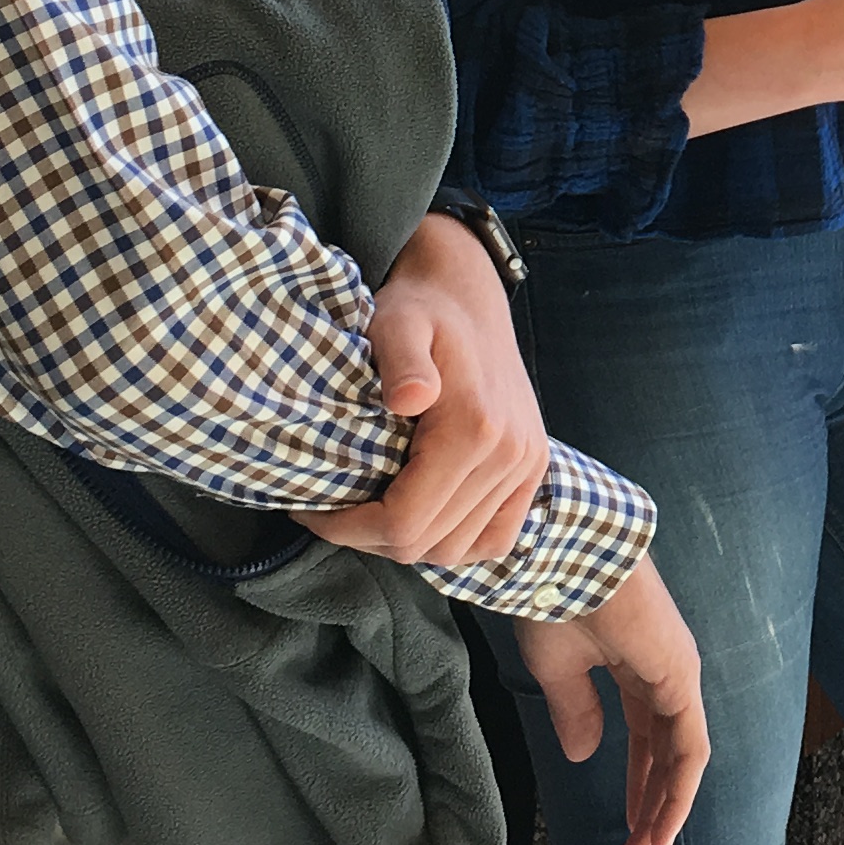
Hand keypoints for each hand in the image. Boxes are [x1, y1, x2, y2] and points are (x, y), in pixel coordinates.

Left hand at [296, 210, 547, 565]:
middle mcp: (510, 454)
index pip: (404, 522)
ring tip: (370, 513)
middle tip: (332, 512)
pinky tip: (421, 518)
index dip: (348, 530)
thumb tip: (410, 398)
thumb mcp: (398, 324)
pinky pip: (496, 538)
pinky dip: (456, 542)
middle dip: (369, 538)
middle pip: (429, 544)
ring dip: (409, 543)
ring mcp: (526, 464)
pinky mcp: (531, 468)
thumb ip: (402, 360)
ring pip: (459, 549)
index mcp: (475, 428)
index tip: (311, 510)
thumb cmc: (420, 310)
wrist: (467, 294)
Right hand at [515, 556, 710, 844]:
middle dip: (653, 810)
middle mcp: (665, 674)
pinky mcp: (681, 678)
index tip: (627, 833)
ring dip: (665, 812)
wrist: (561, 558)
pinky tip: (661, 829)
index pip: (647, 739)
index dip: (639, 786)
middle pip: (667, 757)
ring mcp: (678, 675)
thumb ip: (576, 712)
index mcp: (637, 667)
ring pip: (682, 759)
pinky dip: (678, 791)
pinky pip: (689, 747)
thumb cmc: (554, 599)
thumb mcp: (558, 670)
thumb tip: (584, 758)